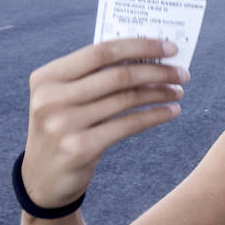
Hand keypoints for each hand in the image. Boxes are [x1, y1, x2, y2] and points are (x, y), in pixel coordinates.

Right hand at [24, 39, 186, 209]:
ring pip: (126, 99)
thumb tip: (149, 54)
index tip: (170, 47)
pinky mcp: (79, 148)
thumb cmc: (64, 127)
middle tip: (182, 73)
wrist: (43, 178)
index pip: (102, 51)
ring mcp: (63, 124)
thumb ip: (95, 76)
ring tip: (178, 91)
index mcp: (47, 76)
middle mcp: (51, 98)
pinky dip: (155, 115)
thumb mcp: (66, 97)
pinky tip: (171, 111)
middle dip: (157, 71)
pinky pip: (128, 125)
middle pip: (118, 75)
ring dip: (160, 93)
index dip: (140, 46)